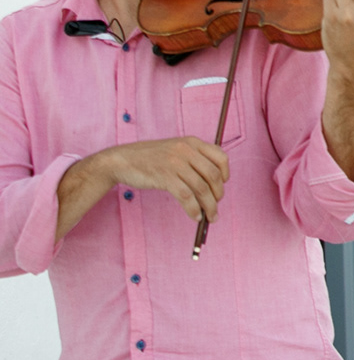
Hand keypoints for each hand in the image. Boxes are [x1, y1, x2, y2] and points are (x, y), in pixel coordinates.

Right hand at [98, 138, 230, 223]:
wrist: (121, 160)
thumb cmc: (149, 158)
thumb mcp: (175, 149)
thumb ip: (193, 159)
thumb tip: (213, 182)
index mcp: (192, 142)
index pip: (221, 157)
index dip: (226, 173)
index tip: (223, 185)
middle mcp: (186, 150)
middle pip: (213, 175)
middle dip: (218, 194)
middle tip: (216, 205)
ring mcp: (175, 163)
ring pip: (201, 188)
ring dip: (209, 206)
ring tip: (210, 216)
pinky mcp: (164, 177)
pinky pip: (186, 196)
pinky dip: (193, 209)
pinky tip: (195, 216)